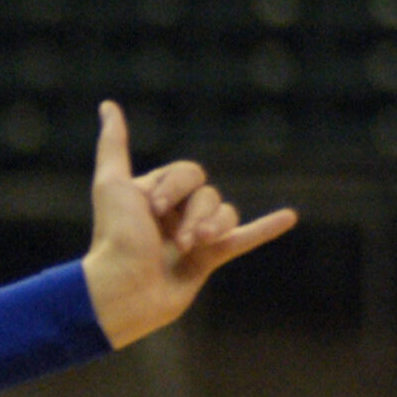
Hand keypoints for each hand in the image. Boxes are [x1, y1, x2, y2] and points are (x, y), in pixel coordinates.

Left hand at [81, 101, 296, 348]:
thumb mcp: (112, 185)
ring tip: (195, 247)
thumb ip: (114, 146)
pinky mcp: (208, 260)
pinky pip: (243, 238)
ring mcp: (192, 237)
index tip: (153, 209)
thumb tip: (108, 105)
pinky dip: (265, 228)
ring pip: (225, 213)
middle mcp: (172, 215)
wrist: (122, 290)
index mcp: (153, 196)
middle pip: (208, 193)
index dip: (176, 187)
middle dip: (196, 213)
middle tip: (178, 238)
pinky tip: (289, 217)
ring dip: (214, 227)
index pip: (188, 173)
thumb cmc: (114, 239)